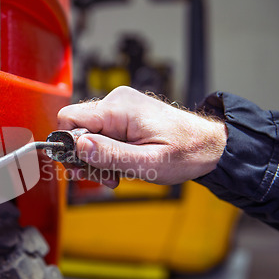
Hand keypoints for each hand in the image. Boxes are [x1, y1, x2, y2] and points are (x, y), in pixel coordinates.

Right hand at [57, 86, 227, 187]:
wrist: (208, 145)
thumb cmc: (186, 152)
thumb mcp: (148, 162)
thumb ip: (111, 154)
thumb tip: (79, 146)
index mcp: (119, 109)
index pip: (70, 118)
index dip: (69, 145)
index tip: (81, 167)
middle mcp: (116, 102)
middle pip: (77, 127)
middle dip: (85, 157)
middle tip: (102, 177)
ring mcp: (120, 107)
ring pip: (88, 133)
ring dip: (97, 158)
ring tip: (115, 175)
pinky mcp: (124, 115)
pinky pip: (102, 133)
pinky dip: (106, 152)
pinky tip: (120, 166)